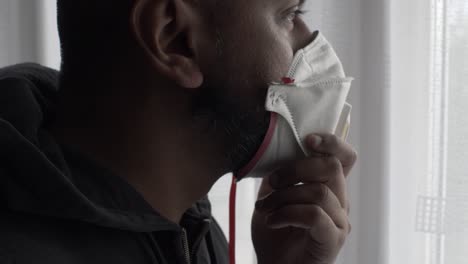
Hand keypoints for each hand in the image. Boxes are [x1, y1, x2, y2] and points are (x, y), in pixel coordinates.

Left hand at [251, 134, 356, 263]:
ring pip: (319, 192)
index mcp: (328, 188)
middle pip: (332, 167)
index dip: (332, 142)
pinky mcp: (332, 239)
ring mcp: (339, 222)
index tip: (307, 139)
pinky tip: (272, 221)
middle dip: (296, 169)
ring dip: (283, 197)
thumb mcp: (272, 198)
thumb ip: (278, 177)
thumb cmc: (275, 235)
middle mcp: (339, 202)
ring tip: (264, 209)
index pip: (344, 158)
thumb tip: (274, 153)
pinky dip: (287, 214)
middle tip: (273, 182)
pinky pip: (314, 215)